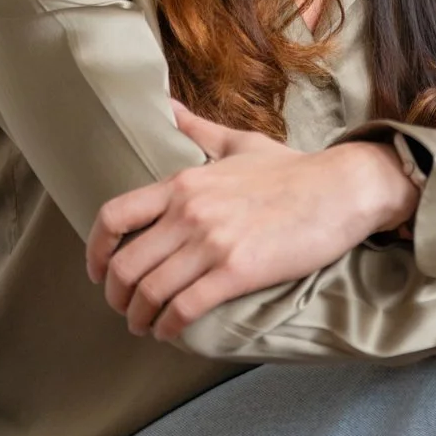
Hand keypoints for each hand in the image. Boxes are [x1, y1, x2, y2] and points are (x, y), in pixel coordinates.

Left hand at [84, 111, 418, 339]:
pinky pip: (186, 307)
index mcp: (183, 183)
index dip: (95, 250)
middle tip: (123, 308)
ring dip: (139, 316)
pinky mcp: (238, 271)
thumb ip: (196, 130)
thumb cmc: (292, 169)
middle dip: (116, 295)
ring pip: (151, 290)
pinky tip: (170, 331)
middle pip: (126, 263)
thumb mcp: (238, 142)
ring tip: (143, 325)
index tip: (97, 271)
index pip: (114, 216)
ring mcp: (212, 243)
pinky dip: (169, 325)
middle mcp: (190, 212)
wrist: (340, 188)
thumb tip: (165, 104)